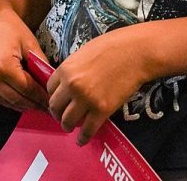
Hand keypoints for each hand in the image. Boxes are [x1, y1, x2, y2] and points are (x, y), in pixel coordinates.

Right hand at [0, 4, 48, 111]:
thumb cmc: (12, 29)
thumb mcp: (30, 44)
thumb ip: (41, 66)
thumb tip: (52, 84)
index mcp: (3, 67)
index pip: (27, 89)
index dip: (42, 97)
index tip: (53, 101)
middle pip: (17, 99)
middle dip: (34, 105)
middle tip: (49, 107)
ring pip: (7, 102)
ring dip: (24, 105)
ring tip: (39, 105)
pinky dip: (12, 100)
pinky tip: (24, 99)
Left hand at [46, 31, 148, 145]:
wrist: (137, 52)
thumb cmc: (114, 45)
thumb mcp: (85, 52)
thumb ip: (74, 68)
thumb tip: (70, 81)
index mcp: (66, 69)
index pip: (50, 88)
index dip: (55, 95)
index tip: (60, 100)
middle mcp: (72, 86)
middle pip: (55, 106)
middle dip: (57, 113)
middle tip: (62, 116)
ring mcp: (86, 99)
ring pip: (67, 121)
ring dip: (67, 125)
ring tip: (71, 127)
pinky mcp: (102, 110)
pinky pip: (87, 130)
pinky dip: (83, 137)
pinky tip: (82, 140)